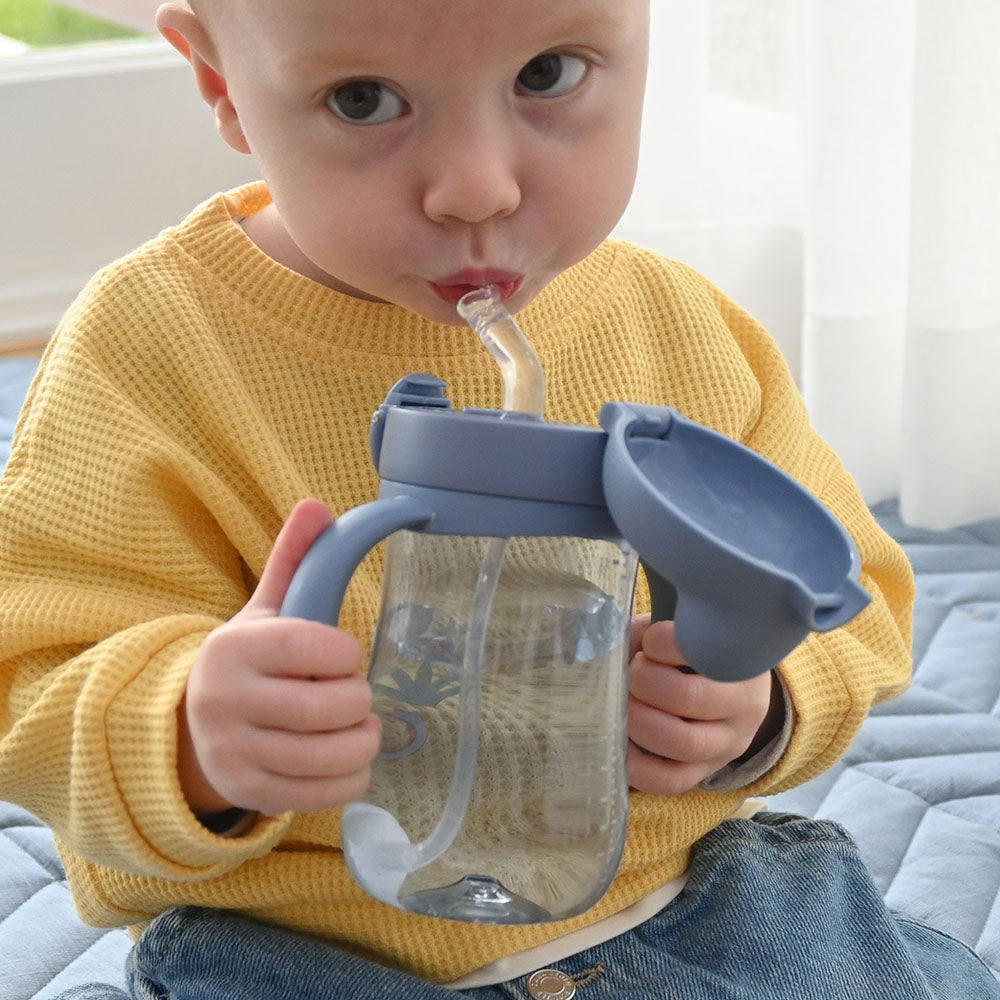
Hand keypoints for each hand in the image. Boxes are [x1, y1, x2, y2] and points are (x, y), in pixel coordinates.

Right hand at [178, 498, 380, 817]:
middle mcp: (224, 701)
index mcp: (234, 648)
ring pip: (328, 754)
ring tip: (362, 727)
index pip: (309, 646)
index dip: (344, 653)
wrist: (193, 726)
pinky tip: (349, 760)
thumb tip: (318, 505)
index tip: (345, 655)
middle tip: (356, 695)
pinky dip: (351, 778)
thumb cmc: (250, 663)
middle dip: (358, 700)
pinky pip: (321, 793)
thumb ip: (293, 561)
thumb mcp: (265, 610)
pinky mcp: (247, 792)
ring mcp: (233, 752)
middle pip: (325, 707)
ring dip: (363, 741)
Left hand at [626, 615, 778, 795]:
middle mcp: (745, 707)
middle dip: (645, 682)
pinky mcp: (704, 772)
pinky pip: (671, 780)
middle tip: (632, 672)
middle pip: (691, 697)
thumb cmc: (694, 652)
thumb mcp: (682, 630)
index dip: (663, 644)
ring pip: (685, 743)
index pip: (707, 651)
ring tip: (626, 703)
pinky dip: (638, 766)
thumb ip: (652, 631)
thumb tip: (613, 646)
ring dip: (640, 720)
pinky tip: (620, 742)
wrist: (728, 689)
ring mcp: (727, 745)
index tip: (648, 641)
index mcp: (743, 661)